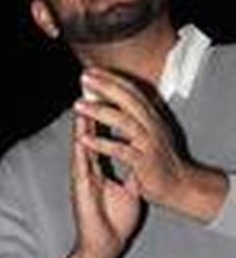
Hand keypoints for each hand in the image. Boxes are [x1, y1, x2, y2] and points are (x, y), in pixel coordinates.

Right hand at [63, 108, 141, 257]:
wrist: (105, 245)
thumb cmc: (115, 222)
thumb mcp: (129, 191)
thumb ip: (130, 174)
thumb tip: (137, 160)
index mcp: (99, 171)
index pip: (99, 139)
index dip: (100, 119)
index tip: (103, 98)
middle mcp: (88, 171)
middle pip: (87, 137)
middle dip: (87, 114)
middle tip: (87, 91)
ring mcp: (83, 179)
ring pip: (81, 146)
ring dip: (80, 127)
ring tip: (80, 105)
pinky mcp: (82, 189)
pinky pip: (81, 165)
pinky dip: (81, 150)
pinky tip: (80, 135)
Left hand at [74, 68, 226, 222]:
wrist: (179, 186)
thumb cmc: (160, 160)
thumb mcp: (150, 133)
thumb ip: (137, 118)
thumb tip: (121, 101)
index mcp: (151, 119)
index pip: (131, 92)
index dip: (112, 80)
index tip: (91, 71)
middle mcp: (151, 126)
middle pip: (128, 100)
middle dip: (105, 87)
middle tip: (84, 77)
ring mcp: (148, 143)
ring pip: (124, 122)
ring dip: (100, 112)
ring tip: (78, 105)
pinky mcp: (144, 162)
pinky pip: (121, 150)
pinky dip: (102, 144)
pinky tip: (84, 139)